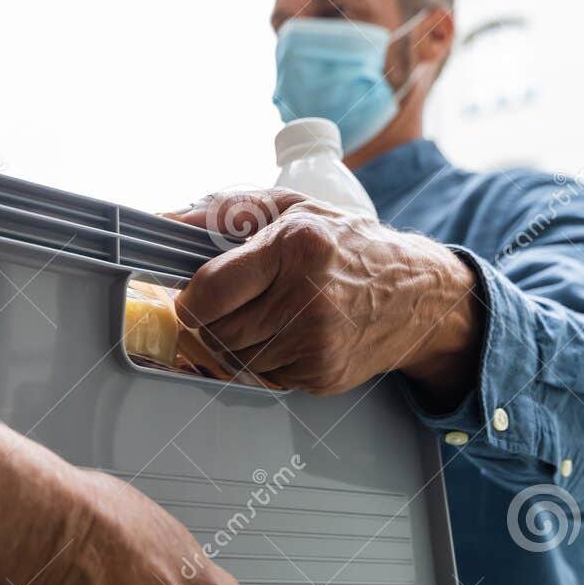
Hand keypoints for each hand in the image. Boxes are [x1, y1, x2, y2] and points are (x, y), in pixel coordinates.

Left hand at [169, 188, 482, 405]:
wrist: (417, 296)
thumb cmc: (348, 245)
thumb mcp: (294, 208)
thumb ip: (227, 209)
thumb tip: (166, 222)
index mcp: (297, 246)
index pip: (210, 291)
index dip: (191, 299)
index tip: (193, 296)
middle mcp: (307, 297)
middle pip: (216, 331)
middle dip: (209, 322)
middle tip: (225, 307)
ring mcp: (315, 342)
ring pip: (233, 358)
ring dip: (234, 342)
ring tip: (263, 316)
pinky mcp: (320, 375)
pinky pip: (262, 376)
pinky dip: (263, 359)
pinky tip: (288, 335)